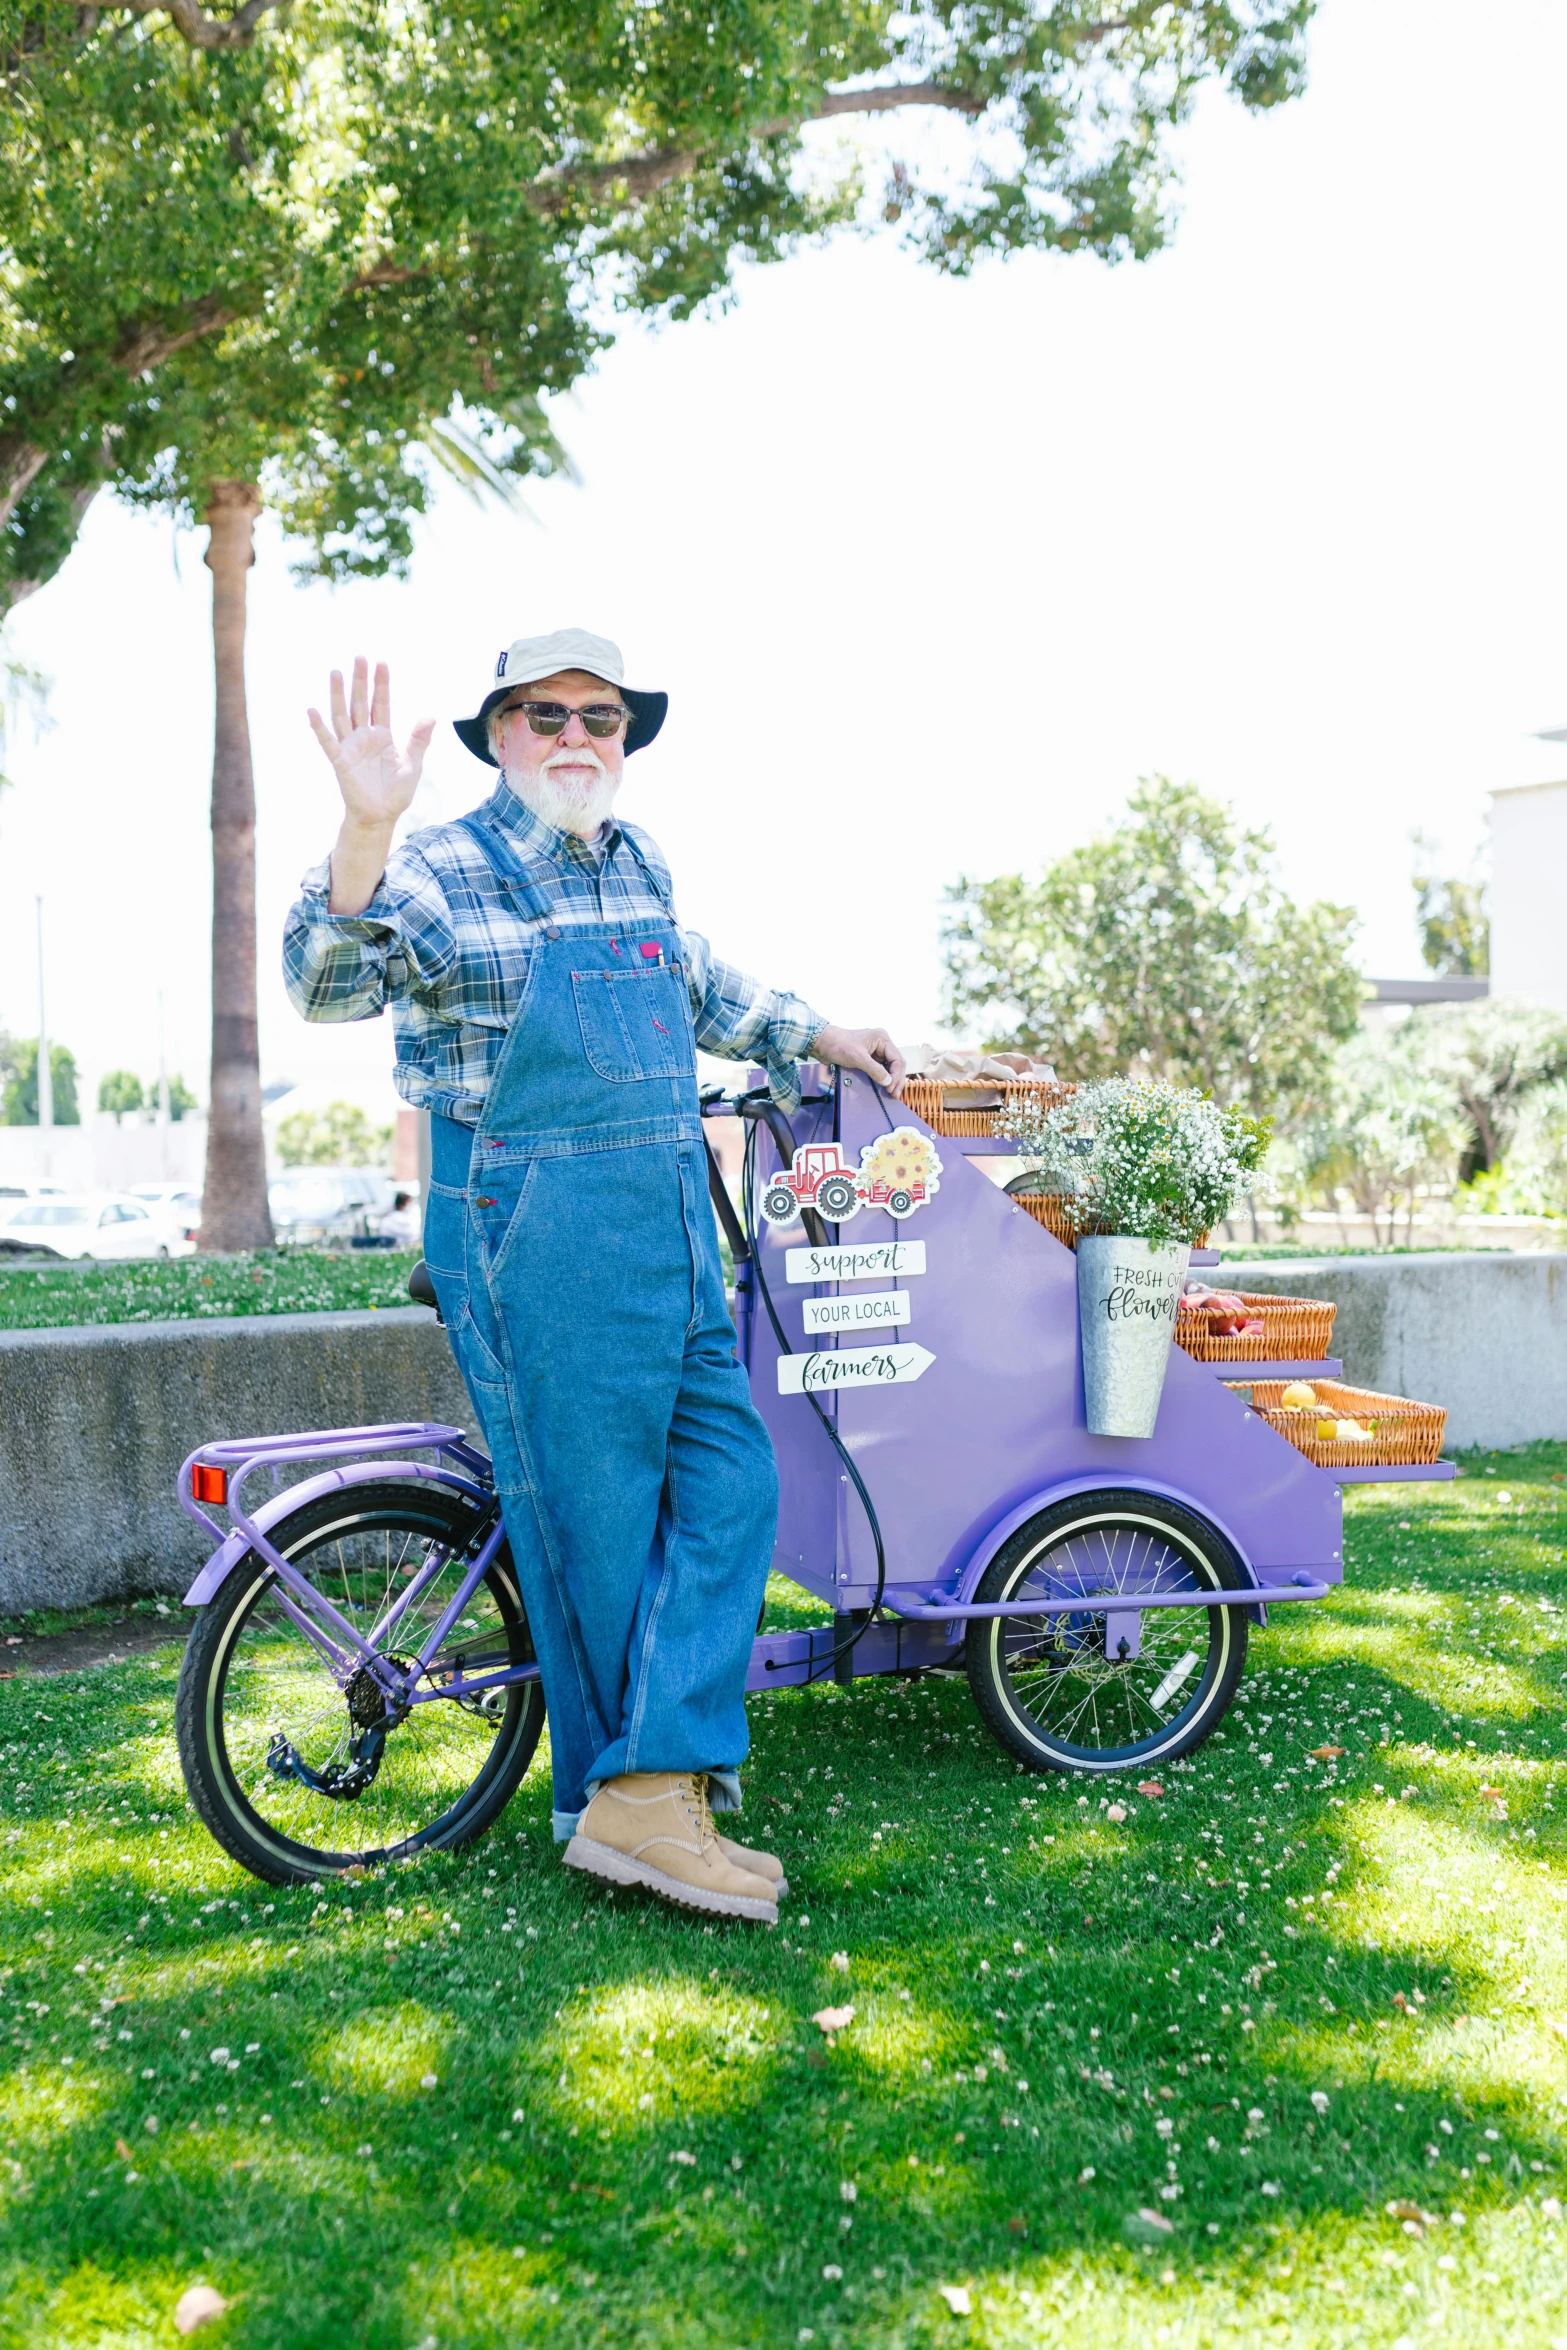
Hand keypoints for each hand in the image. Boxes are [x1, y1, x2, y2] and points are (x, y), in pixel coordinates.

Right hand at [308, 656, 433, 833]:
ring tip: (336, 672)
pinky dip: (319, 727)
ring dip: (338, 695)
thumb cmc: (396, 793)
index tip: (381, 663)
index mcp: (383, 736)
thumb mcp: (413, 765)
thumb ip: (419, 741)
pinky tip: (312, 710)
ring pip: (342, 715)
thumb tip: (431, 716)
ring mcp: (351, 747)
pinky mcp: (340, 761)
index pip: (381, 704)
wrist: (381, 817)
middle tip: (359, 657)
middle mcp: (364, 737)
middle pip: (361, 703)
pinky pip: (328, 742)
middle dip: (360, 680)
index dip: (381, 684)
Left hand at [811, 1024, 905, 1097]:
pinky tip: (884, 1087)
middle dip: (896, 1079)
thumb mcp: (858, 1058)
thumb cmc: (839, 1045)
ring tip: (891, 1093)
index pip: (897, 1059)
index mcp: (882, 1039)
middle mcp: (882, 1043)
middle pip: (896, 1064)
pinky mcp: (869, 1058)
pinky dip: (883, 1078)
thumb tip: (888, 1083)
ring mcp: (876, 1051)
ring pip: (890, 1067)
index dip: (896, 1076)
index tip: (891, 1089)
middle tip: (895, 1095)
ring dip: (891, 1080)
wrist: (822, 1043)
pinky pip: (881, 1069)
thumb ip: (875, 1070)